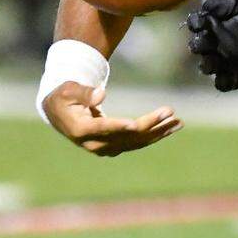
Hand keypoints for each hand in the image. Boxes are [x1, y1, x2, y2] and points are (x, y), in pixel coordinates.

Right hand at [43, 82, 180, 156]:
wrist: (59, 112)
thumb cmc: (64, 95)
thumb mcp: (68, 90)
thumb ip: (84, 93)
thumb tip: (101, 95)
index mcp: (80, 130)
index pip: (103, 128)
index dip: (119, 126)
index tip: (137, 124)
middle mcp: (93, 143)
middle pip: (126, 136)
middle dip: (150, 125)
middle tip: (170, 112)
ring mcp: (104, 147)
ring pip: (136, 142)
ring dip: (158, 132)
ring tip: (178, 122)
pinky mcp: (113, 146)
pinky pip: (137, 142)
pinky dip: (155, 135)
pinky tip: (172, 127)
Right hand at [185, 0, 237, 91]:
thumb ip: (223, 3)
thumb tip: (205, 4)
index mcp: (210, 27)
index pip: (195, 24)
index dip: (196, 23)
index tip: (203, 22)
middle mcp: (212, 45)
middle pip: (197, 47)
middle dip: (199, 45)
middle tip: (207, 42)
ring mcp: (222, 61)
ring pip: (207, 67)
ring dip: (208, 65)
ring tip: (215, 62)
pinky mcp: (234, 75)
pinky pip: (224, 83)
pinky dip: (225, 81)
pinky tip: (234, 75)